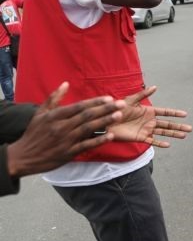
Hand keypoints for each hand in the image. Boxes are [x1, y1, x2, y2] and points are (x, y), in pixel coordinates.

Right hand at [5, 83, 124, 177]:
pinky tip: (110, 136)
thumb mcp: (40, 113)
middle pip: (87, 115)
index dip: (96, 102)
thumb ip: (54, 98)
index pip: (80, 106)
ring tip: (119, 115)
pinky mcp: (68, 153)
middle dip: (106, 109)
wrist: (23, 156)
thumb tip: (65, 83)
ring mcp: (65, 140)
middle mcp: (61, 127)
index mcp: (56, 116)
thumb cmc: (33, 133)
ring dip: (105, 121)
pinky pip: (86, 145)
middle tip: (121, 104)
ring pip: (89, 128)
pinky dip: (99, 140)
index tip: (109, 98)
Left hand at [108, 86, 191, 147]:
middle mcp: (150, 121)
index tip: (185, 114)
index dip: (175, 113)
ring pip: (163, 133)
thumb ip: (143, 94)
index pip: (165, 112)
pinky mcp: (140, 138)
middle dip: (179, 126)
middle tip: (190, 129)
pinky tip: (168, 144)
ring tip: (184, 136)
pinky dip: (160, 143)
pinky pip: (152, 141)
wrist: (106, 121)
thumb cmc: (117, 109)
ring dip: (174, 134)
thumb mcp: (130, 100)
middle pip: (167, 124)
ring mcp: (146, 130)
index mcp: (149, 111)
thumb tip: (156, 87)